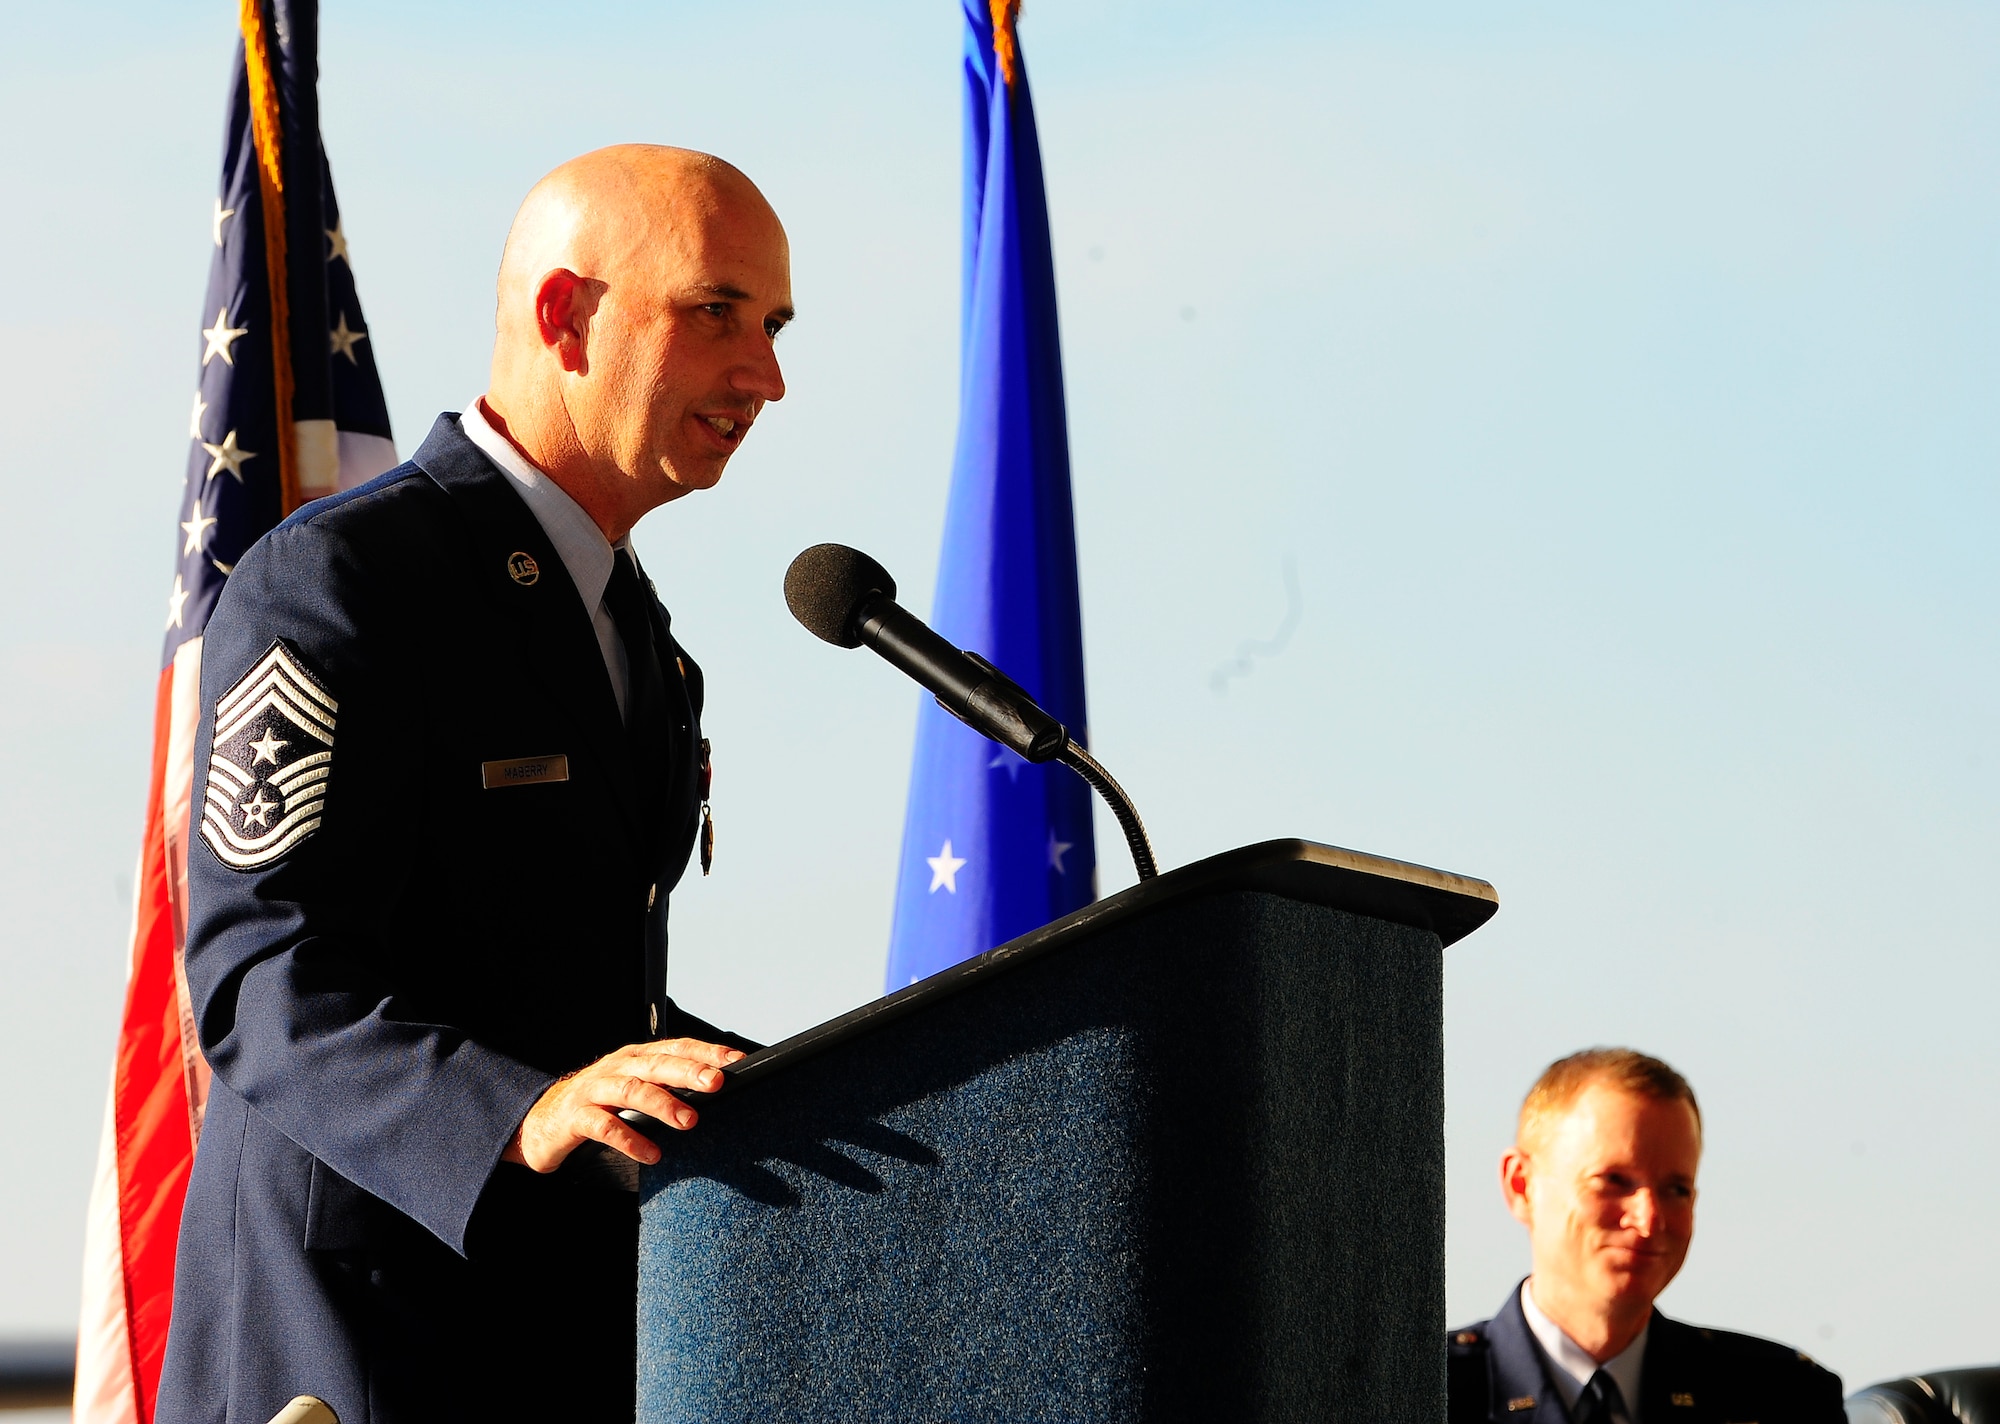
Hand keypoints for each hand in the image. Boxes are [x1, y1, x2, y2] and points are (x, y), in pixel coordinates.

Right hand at [502, 1037, 744, 1172]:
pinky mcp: (575, 1117)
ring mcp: (593, 1090)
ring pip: (630, 1090)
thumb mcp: (635, 1090)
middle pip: (655, 1064)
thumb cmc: (600, 1105)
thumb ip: (668, 1087)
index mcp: (635, 1057)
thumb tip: (716, 1089)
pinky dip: (629, 1139)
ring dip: (662, 1104)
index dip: (705, 1052)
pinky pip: (603, 1126)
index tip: (736, 1061)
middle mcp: (616, 1067)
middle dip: (687, 1071)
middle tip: (716, 1083)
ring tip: (689, 1121)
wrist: (542, 1122)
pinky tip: (651, 1153)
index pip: (675, 1047)